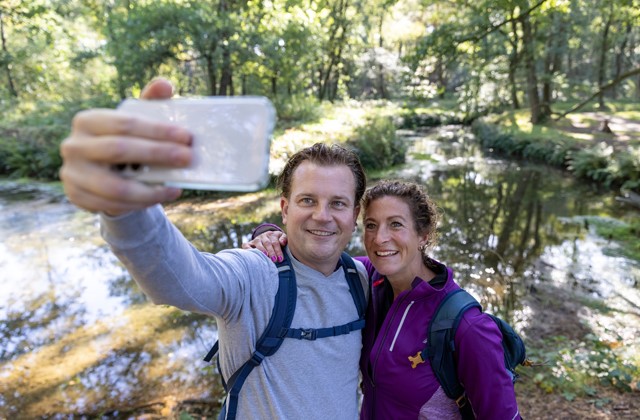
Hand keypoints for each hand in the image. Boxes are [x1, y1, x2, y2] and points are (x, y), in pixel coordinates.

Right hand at [59, 78, 192, 214]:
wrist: (101, 173)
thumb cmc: (124, 141)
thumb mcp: (135, 121)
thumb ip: (150, 103)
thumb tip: (165, 85)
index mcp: (87, 121)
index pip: (124, 123)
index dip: (157, 130)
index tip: (186, 136)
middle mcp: (74, 146)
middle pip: (120, 150)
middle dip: (158, 154)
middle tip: (187, 158)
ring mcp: (72, 174)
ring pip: (116, 187)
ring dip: (151, 189)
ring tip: (177, 185)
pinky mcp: (77, 197)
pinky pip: (113, 205)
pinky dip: (141, 203)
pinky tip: (162, 195)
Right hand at [243, 231, 287, 261]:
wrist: (266, 237)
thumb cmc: (276, 240)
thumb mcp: (281, 237)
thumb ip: (284, 239)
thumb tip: (282, 242)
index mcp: (272, 234)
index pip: (275, 242)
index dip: (278, 251)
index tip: (280, 259)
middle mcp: (263, 236)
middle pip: (267, 243)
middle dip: (271, 252)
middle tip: (274, 260)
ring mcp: (256, 239)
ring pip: (258, 243)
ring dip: (261, 250)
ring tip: (265, 256)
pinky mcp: (249, 243)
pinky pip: (246, 245)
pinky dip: (247, 249)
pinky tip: (252, 254)